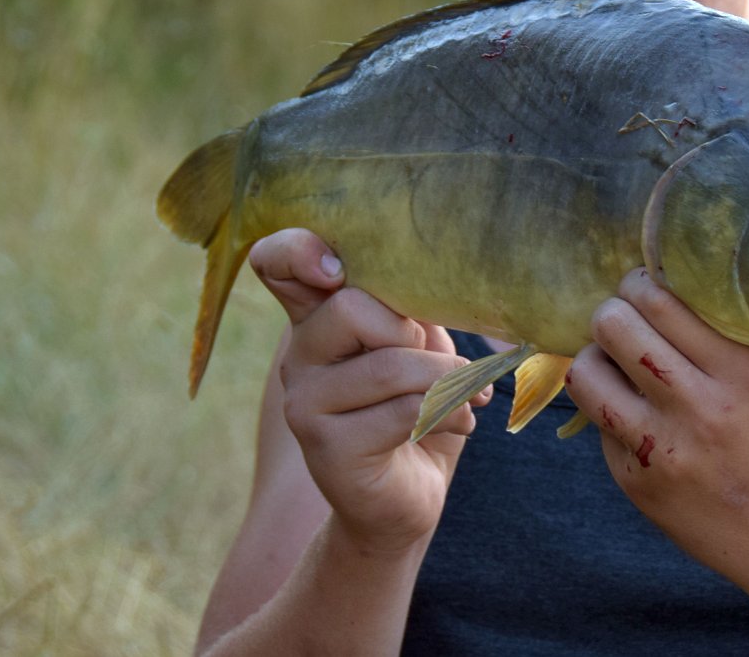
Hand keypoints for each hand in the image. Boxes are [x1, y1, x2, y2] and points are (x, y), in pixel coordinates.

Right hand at [250, 229, 489, 553]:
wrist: (407, 498)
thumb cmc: (418, 409)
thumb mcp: (420, 346)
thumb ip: (410, 312)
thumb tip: (429, 295)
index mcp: (317, 319)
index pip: (277, 263)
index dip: (299, 251)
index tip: (336, 268)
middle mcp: (299, 357)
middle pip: (348, 307)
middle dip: (411, 331)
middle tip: (441, 361)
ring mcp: (304, 404)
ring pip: (387, 365)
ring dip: (446, 378)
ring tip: (471, 392)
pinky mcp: (326, 449)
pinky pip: (403, 411)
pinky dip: (450, 411)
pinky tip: (463, 421)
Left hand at [564, 268, 748, 583]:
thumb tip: (722, 263)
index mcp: (746, 371)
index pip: (661, 297)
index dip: (642, 281)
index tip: (649, 284)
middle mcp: (702, 408)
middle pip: (615, 324)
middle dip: (613, 311)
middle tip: (626, 316)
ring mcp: (665, 449)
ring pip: (589, 371)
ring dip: (596, 355)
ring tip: (616, 358)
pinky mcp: (638, 482)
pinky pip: (597, 421)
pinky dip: (607, 405)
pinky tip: (632, 407)